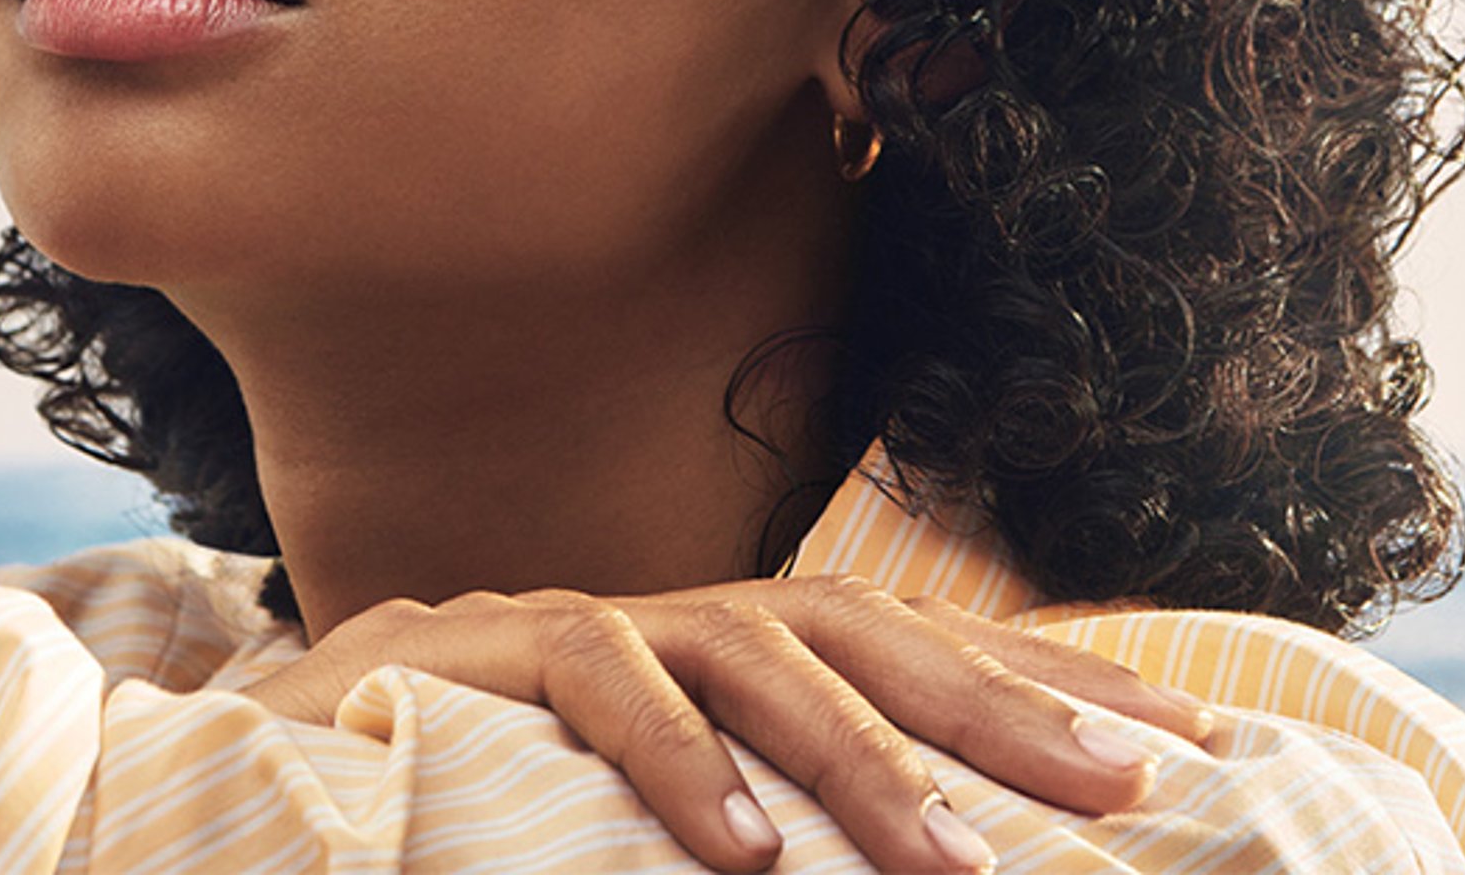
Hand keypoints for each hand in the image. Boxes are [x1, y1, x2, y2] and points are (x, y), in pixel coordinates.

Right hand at [249, 575, 1220, 874]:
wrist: (273, 748)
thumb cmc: (482, 794)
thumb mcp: (670, 817)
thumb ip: (782, 823)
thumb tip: (941, 865)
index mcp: (738, 650)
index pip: (925, 652)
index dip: (1056, 685)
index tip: (1191, 742)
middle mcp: (683, 615)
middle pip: (877, 639)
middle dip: (1010, 711)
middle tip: (1129, 791)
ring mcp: (590, 619)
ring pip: (759, 660)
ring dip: (865, 764)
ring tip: (955, 867)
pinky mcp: (487, 648)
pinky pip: (602, 686)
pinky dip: (681, 766)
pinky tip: (748, 856)